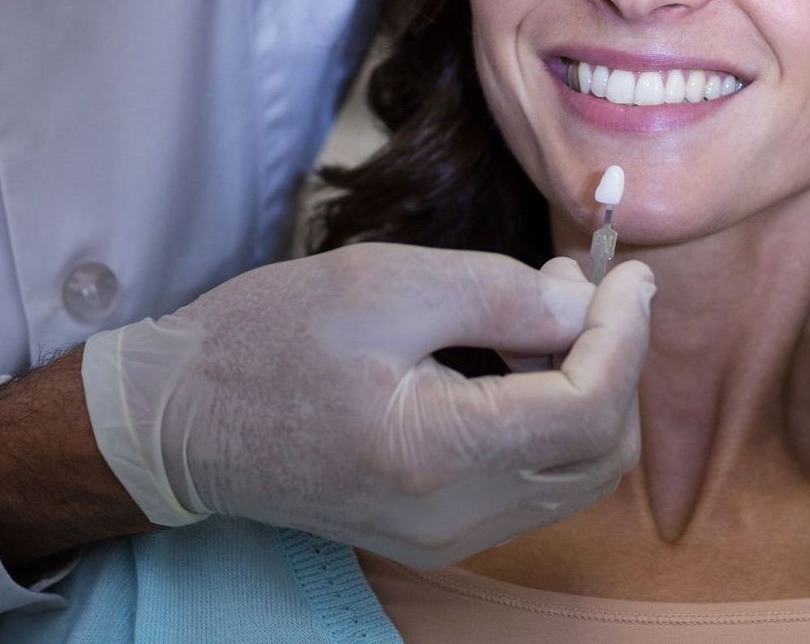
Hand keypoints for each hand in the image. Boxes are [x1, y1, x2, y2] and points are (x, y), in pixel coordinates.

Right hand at [81, 244, 651, 565]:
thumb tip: (584, 303)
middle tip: (592, 291)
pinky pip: (539, 487)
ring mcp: (447, 538)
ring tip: (551, 320)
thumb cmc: (269, 339)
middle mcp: (454, 518)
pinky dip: (557, 424)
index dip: (625, 333)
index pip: (588, 408)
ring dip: (592, 394)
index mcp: (437, 454)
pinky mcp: (439, 534)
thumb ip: (501, 295)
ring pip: (580, 477)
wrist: (180, 420)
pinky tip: (520, 366)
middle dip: (618, 363)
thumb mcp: (387, 285)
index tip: (629, 272)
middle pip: (602, 453)